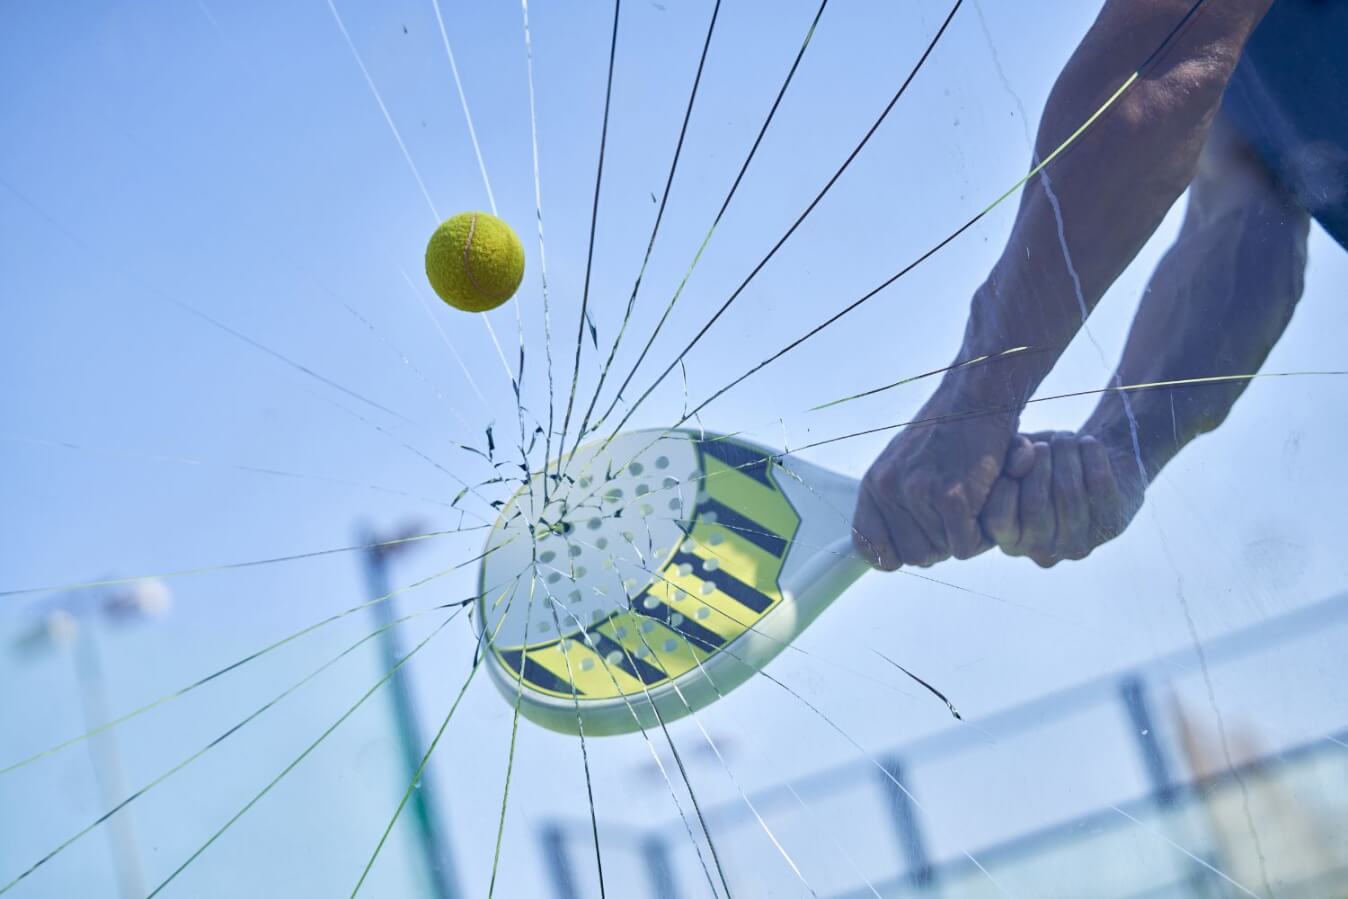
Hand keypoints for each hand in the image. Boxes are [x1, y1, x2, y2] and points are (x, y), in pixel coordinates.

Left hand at [852, 415, 1030, 569]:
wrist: (978, 396)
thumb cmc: (948, 431)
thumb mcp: (904, 463)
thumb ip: (894, 502)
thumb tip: (888, 554)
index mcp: (874, 484)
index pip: (866, 547)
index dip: (893, 554)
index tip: (914, 544)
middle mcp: (889, 490)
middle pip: (913, 557)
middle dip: (939, 543)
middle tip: (957, 513)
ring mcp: (919, 494)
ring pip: (943, 552)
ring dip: (964, 535)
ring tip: (973, 499)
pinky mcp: (952, 497)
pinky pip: (966, 546)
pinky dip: (981, 534)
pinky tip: (984, 503)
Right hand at [980, 430, 1143, 566]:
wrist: (1093, 465)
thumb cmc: (1041, 464)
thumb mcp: (1013, 459)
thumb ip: (1005, 458)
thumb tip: (1024, 459)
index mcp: (1009, 541)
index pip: (999, 520)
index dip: (1005, 483)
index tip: (1015, 460)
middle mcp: (1041, 552)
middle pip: (1035, 504)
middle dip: (1039, 463)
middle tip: (1043, 444)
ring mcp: (1078, 544)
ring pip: (1068, 493)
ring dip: (1065, 455)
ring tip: (1064, 438)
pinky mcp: (1111, 525)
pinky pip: (1099, 485)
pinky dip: (1092, 456)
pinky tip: (1087, 443)